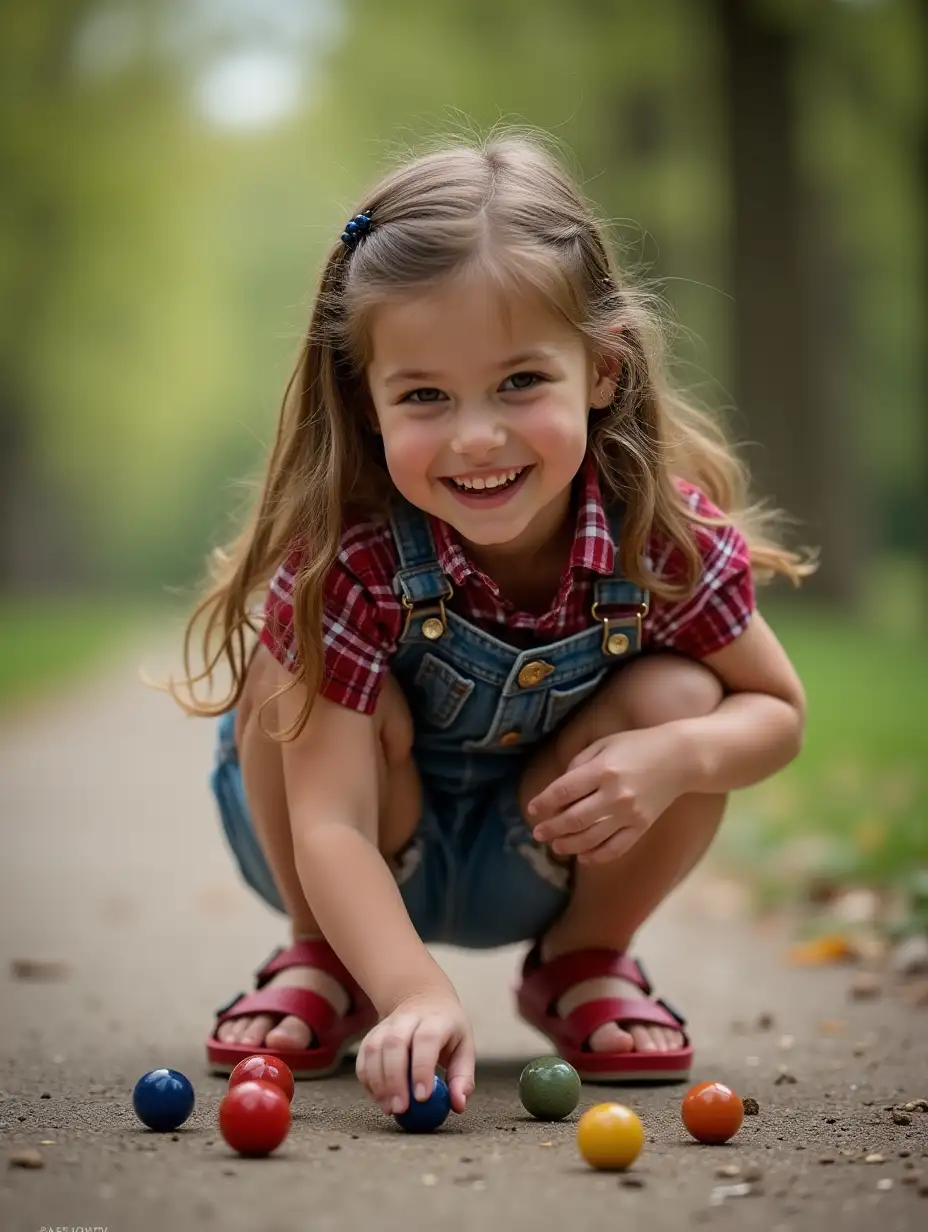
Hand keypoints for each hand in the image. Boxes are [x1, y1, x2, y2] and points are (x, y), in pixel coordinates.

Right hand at [355, 989, 474, 1116]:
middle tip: (400, 1109)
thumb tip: (458, 1105)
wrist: (423, 1000)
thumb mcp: (464, 1048)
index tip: (422, 1098)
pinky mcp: (372, 1034)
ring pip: (375, 1049)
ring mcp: (387, 1024)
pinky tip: (378, 1097)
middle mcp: (408, 1019)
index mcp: (435, 1021)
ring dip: (378, 1082)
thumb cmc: (447, 1032)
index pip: (426, 1040)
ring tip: (389, 1108)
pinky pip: (363, 1056)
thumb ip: (462, 1077)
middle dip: (395, 1080)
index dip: (422, 1068)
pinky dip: (367, 1079)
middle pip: (395, 1044)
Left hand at [527, 726, 690, 863]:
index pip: (564, 791)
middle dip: (551, 828)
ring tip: (556, 846)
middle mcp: (615, 795)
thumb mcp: (604, 744)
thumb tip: (558, 790)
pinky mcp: (642, 826)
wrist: (680, 758)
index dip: (544, 803)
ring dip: (569, 845)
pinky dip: (597, 856)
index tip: (532, 809)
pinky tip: (583, 857)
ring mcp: (630, 814)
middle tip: (538, 833)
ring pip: (591, 838)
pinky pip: (616, 848)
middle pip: (574, 819)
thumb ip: (579, 764)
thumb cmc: (637, 746)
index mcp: (602, 770)